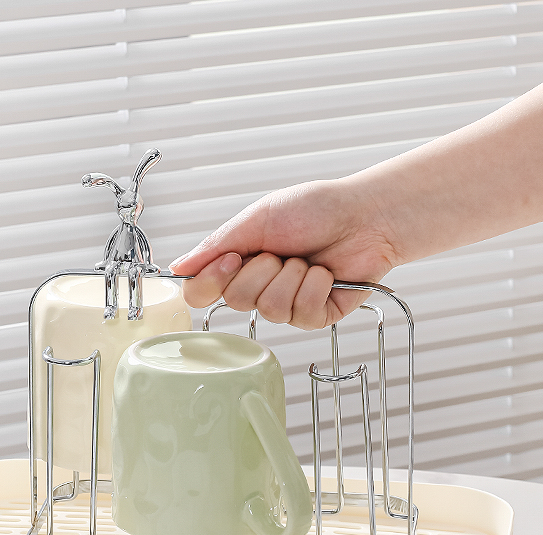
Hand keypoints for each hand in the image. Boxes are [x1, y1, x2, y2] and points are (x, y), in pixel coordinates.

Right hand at [169, 179, 401, 328]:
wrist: (364, 215)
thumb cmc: (315, 210)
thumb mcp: (257, 219)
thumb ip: (216, 245)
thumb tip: (178, 268)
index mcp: (239, 265)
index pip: (201, 293)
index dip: (211, 281)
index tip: (233, 258)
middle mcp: (259, 289)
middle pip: (235, 300)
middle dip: (261, 270)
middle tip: (281, 251)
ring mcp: (287, 306)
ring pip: (269, 309)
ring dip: (291, 276)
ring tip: (306, 260)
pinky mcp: (315, 318)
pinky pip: (300, 314)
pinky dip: (314, 286)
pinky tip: (325, 274)